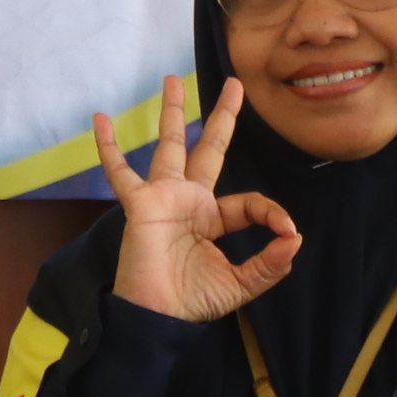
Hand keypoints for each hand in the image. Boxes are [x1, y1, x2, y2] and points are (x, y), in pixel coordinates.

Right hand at [94, 73, 301, 323]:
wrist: (157, 316)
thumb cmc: (192, 302)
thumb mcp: (240, 284)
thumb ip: (270, 263)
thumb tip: (295, 237)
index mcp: (212, 218)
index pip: (247, 200)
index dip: (271, 211)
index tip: (286, 231)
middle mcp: (188, 201)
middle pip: (207, 149)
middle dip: (221, 117)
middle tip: (234, 84)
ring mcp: (162, 198)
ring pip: (169, 146)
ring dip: (171, 112)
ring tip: (172, 80)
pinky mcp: (140, 204)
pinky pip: (120, 171)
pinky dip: (108, 146)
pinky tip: (100, 118)